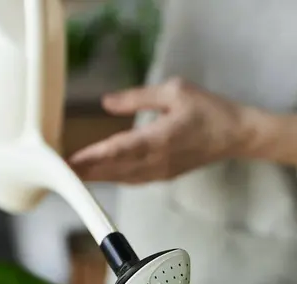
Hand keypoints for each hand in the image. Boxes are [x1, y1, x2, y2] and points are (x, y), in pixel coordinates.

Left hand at [68, 78, 264, 182]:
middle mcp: (158, 161)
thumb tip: (106, 103)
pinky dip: (114, 178)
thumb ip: (138, 98)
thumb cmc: (208, 110)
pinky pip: (133, 180)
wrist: (235, 136)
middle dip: (87, 171)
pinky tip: (101, 176)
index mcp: (161, 139)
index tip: (71, 162)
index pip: (120, 150)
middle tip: (61, 173)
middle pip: (115, 169)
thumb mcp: (174, 91)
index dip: (93, 157)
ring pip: (122, 178)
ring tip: (74, 176)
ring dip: (98, 177)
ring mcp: (161, 172)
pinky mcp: (164, 176)